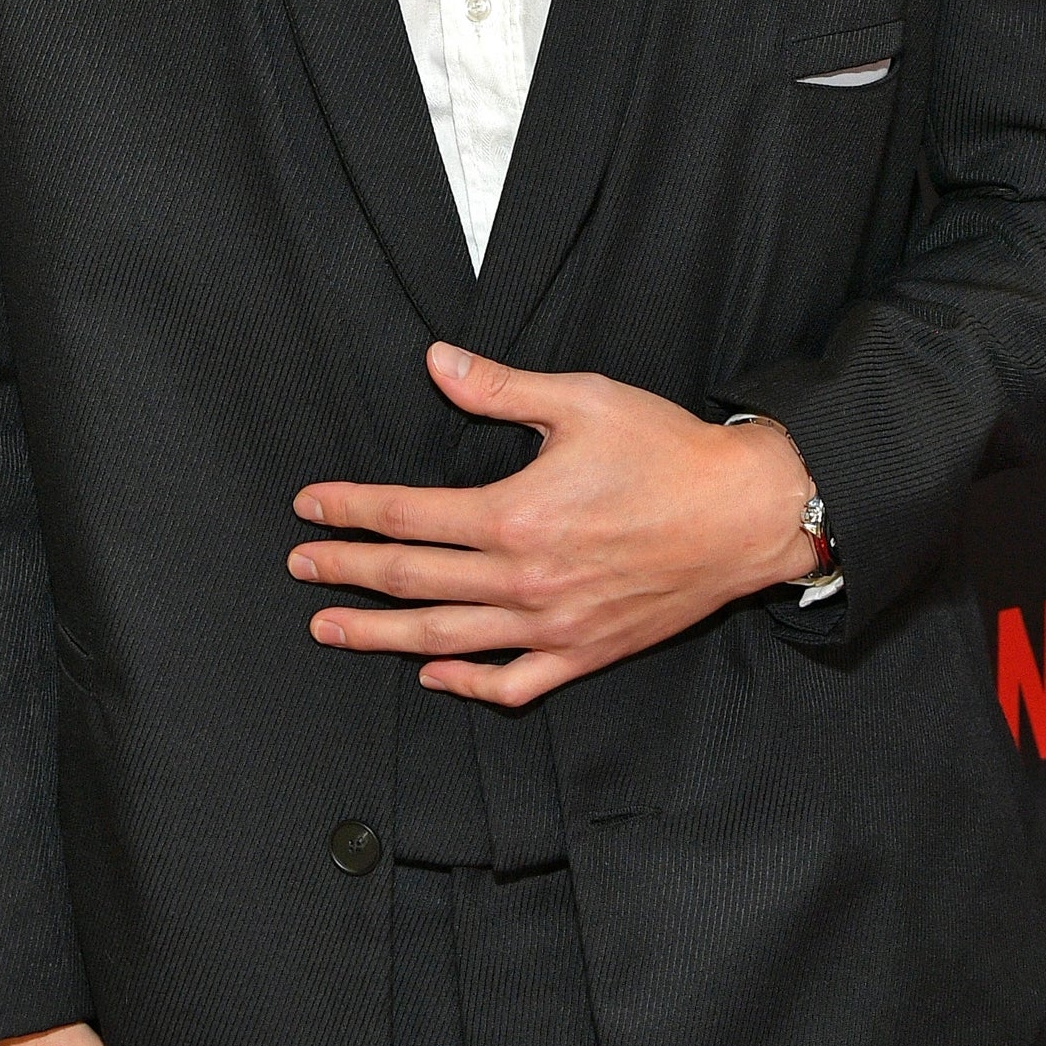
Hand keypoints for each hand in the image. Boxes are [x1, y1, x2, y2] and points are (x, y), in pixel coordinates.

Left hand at [288, 343, 818, 706]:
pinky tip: (434, 674)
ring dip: (380, 636)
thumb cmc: (668, 452)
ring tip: (331, 629)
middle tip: (300, 567)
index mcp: (515, 515)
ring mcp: (553, 625)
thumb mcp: (582, 401)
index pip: (406, 515)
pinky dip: (467, 683)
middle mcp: (524, 579)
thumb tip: (436, 362)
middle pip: (410, 579)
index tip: (310, 506)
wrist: (745, 513)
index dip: (350, 510)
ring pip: (445, 639)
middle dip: (346, 572)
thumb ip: (500, 388)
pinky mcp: (584, 653)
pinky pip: (512, 683)